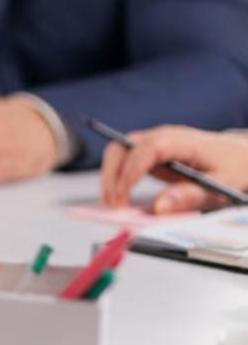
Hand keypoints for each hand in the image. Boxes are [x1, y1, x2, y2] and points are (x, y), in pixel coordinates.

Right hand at [100, 126, 246, 213]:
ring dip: (109, 177)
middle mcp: (162, 136)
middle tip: (113, 204)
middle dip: (112, 175)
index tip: (124, 194)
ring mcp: (152, 142)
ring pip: (117, 152)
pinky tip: (117, 197)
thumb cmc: (233, 167)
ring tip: (112, 203)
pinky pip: (123, 160)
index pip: (150, 148)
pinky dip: (115, 177)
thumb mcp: (220, 185)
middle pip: (123, 146)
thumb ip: (190, 196)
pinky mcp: (147, 153)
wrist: (238, 154)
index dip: (132, 170)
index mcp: (184, 141)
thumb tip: (158, 208)